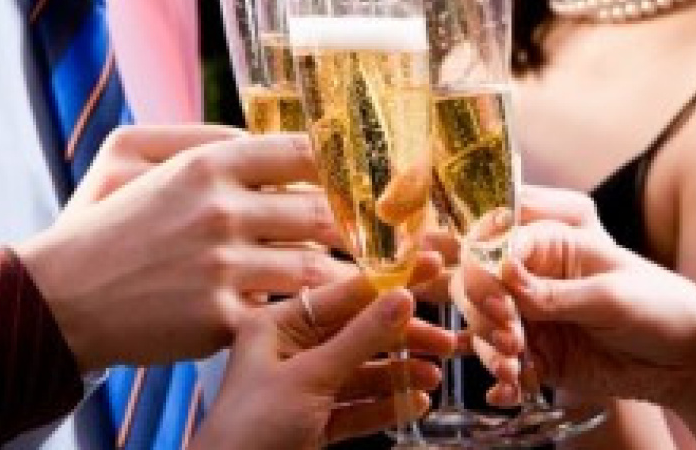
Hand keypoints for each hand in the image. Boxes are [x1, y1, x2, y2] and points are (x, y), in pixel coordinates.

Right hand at [17, 126, 355, 370]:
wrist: (58, 298)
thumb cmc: (105, 224)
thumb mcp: (129, 153)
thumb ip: (200, 137)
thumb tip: (260, 136)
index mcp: (207, 164)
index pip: (301, 152)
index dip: (338, 166)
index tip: (353, 180)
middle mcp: (221, 210)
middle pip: (320, 210)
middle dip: (353, 224)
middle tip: (372, 232)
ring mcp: (221, 265)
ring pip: (313, 265)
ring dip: (340, 270)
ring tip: (359, 273)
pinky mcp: (218, 317)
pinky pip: (285, 311)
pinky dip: (306, 310)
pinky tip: (318, 310)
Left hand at [193, 274, 455, 449]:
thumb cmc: (251, 428)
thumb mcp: (310, 377)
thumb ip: (360, 338)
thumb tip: (401, 297)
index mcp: (278, 325)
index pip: (343, 295)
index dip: (389, 282)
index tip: (429, 267)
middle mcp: (292, 350)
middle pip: (359, 334)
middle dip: (402, 339)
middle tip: (444, 341)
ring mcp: (304, 387)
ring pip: (362, 372)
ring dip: (399, 374)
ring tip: (434, 376)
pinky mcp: (314, 422)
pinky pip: (357, 407)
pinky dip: (386, 405)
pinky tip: (415, 403)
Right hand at [461, 185, 695, 409]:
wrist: (685, 361)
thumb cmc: (659, 307)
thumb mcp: (610, 295)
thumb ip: (553, 291)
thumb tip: (503, 273)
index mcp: (551, 245)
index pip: (496, 246)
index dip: (485, 272)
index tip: (497, 302)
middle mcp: (531, 277)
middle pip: (476, 284)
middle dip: (483, 313)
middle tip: (511, 338)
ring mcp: (528, 316)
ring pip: (480, 325)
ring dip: (488, 348)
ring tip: (513, 368)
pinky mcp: (533, 352)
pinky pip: (500, 362)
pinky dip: (500, 378)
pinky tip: (509, 390)